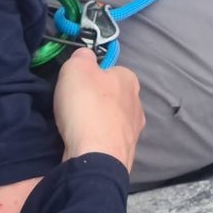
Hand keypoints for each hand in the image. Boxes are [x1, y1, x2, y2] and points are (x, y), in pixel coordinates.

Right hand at [53, 49, 144, 169]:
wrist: (96, 157)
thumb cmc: (87, 107)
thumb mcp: (76, 68)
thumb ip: (81, 57)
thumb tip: (85, 55)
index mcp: (129, 80)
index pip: (111, 71)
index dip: (92, 77)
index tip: (77, 86)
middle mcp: (137, 104)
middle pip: (113, 97)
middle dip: (97, 102)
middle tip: (76, 108)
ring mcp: (134, 131)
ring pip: (112, 121)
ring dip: (98, 124)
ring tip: (77, 129)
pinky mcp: (127, 153)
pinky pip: (109, 142)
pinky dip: (98, 143)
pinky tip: (84, 145)